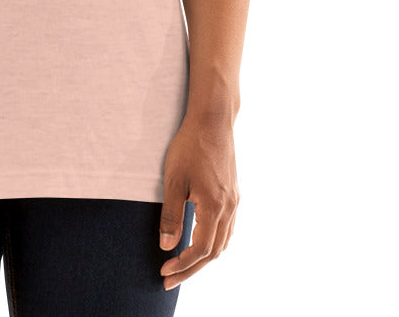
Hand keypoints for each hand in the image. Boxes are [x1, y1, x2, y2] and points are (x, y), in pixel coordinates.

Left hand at [158, 114, 239, 289]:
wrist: (213, 121)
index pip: (201, 249)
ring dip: (204, 258)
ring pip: (223, 242)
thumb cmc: (190, 146)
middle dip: (191, 269)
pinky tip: (201, 241)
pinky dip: (214, 242)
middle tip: (169, 279)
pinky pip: (227, 228)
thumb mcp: (173, 180)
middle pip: (214, 252)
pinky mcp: (233, 193)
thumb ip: (171, 215)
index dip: (183, 265)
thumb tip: (167, 246)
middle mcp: (229, 208)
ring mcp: (234, 201)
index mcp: (215, 207)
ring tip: (183, 266)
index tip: (164, 271)